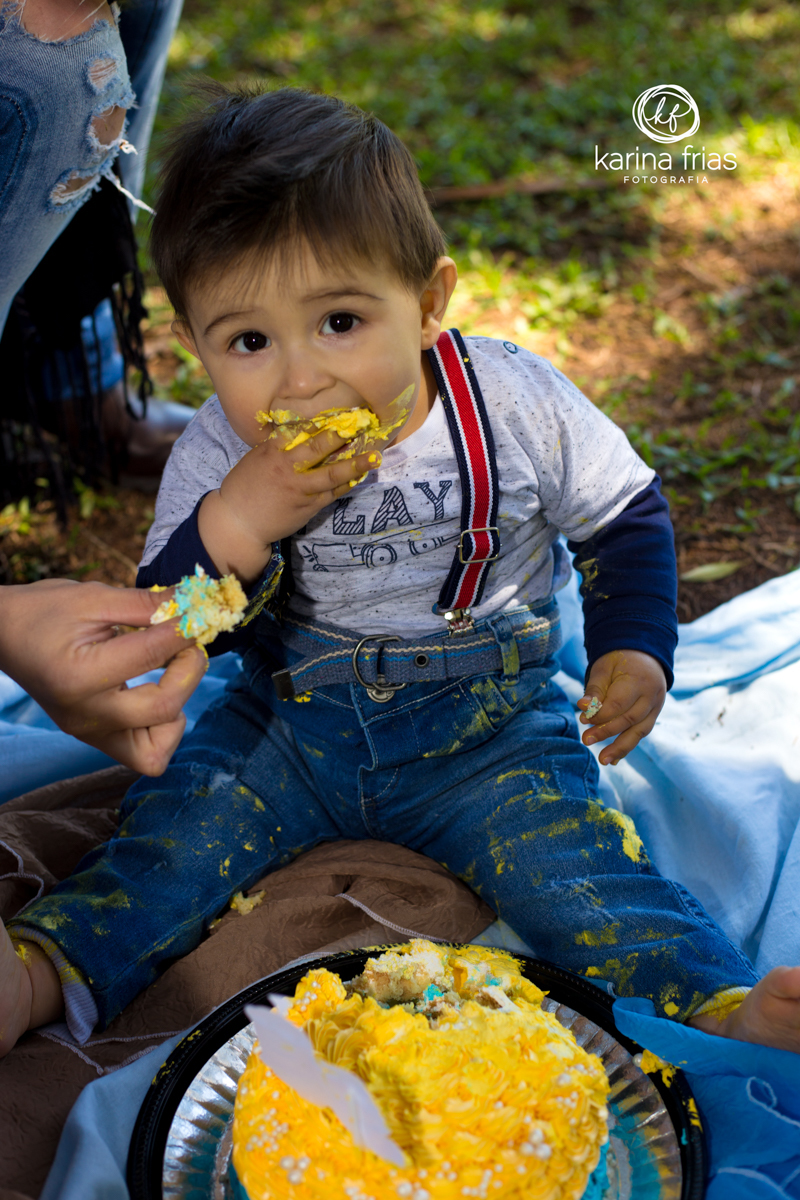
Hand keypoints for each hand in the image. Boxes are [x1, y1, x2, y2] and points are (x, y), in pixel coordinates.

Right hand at [0, 579, 206, 775]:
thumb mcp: (94, 596)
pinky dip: (161, 726)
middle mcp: (85, 714)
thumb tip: (196, 603)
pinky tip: (155, 690)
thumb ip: (147, 603)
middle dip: (190, 671)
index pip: (152, 654)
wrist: (2, 635)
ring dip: (176, 710)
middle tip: (189, 644)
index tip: (197, 613)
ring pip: (155, 752)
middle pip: (165, 709)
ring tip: (170, 674)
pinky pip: (143, 752)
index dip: (185, 629)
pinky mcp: (94, 737)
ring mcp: (88, 732)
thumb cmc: (44, 610)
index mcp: (81, 674)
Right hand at [198, 426, 380, 582]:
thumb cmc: (244, 489)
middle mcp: (287, 468)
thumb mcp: (256, 460)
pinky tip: (361, 476)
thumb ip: (277, 447)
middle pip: (318, 448)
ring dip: (355, 464)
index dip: (320, 421)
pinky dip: (347, 484)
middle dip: (340, 436)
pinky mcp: (308, 507)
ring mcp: (300, 489)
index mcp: (272, 452)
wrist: (238, 522)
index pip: (298, 431)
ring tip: (375, 456)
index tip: (339, 412)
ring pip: (332, 474)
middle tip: (361, 424)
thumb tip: (298, 433)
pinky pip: (332, 493)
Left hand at [576, 649, 666, 765]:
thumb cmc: (619, 661)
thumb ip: (595, 689)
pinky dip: (627, 745)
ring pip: (639, 731)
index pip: (619, 703)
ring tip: (603, 760)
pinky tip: (614, 759)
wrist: (644, 655)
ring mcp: (656, 707)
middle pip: (630, 719)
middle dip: (607, 732)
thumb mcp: (604, 668)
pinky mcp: (654, 715)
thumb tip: (583, 707)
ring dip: (621, 748)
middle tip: (586, 741)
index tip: (583, 720)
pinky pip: (641, 733)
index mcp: (639, 680)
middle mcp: (652, 696)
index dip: (600, 714)